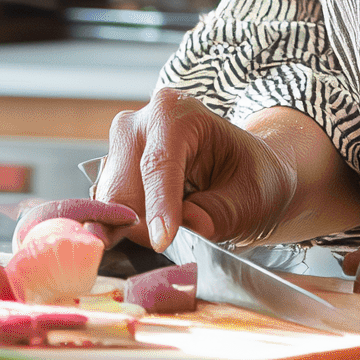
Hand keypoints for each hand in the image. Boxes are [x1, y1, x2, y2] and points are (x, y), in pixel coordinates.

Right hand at [98, 89, 302, 252]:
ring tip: (171, 233)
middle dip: (142, 224)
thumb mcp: (252, 194)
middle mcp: (138, 124)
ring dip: (134, 229)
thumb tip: (193, 226)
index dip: (159, 206)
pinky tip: (154, 230)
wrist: (242, 170)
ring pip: (110, 203)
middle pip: (123, 187)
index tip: (161, 241)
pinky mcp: (111, 175)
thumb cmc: (250, 175)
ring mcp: (118, 149)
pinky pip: (107, 211)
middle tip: (172, 246)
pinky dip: (126, 229)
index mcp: (176, 113)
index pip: (158, 164)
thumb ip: (223, 211)